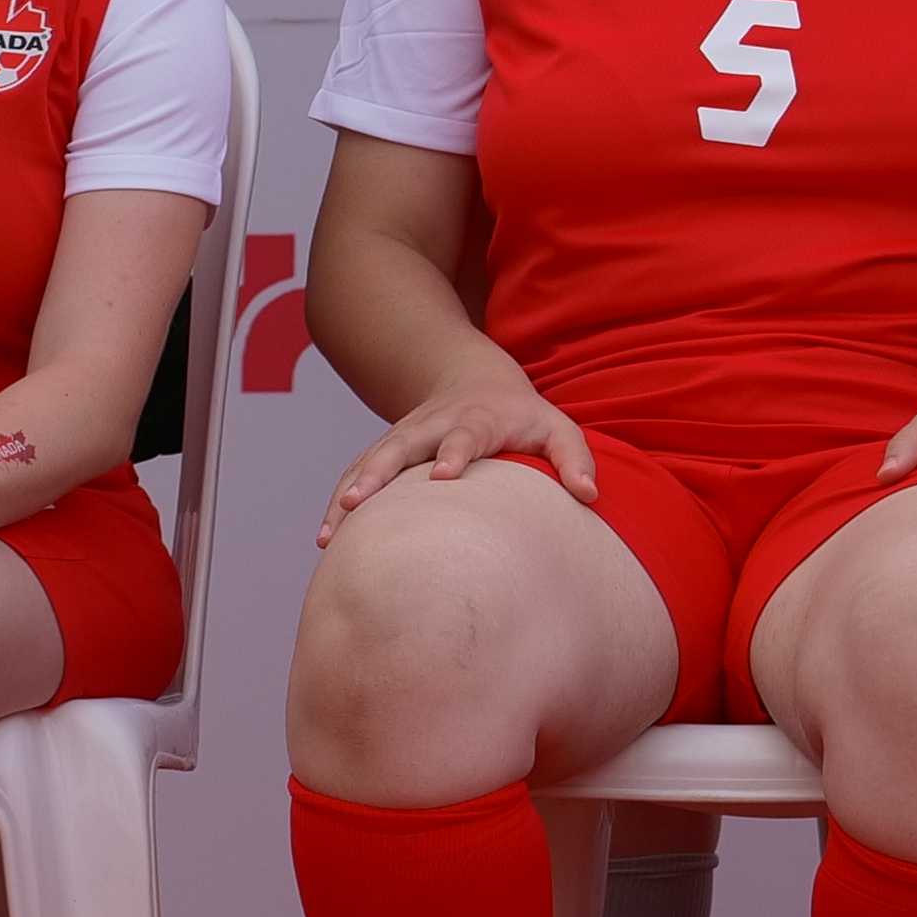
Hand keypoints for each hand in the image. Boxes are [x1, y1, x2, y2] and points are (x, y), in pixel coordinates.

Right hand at [323, 372, 597, 536]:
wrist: (475, 379)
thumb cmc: (523, 415)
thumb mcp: (557, 428)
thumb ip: (575, 458)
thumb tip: (590, 496)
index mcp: (478, 421)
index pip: (465, 435)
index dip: (454, 452)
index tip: (443, 475)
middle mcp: (433, 426)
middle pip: (401, 446)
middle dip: (379, 473)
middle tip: (358, 503)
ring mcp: (405, 437)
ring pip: (370, 462)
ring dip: (349, 493)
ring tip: (329, 534)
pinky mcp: (387, 451)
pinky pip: (357, 474)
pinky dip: (340, 500)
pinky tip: (326, 537)